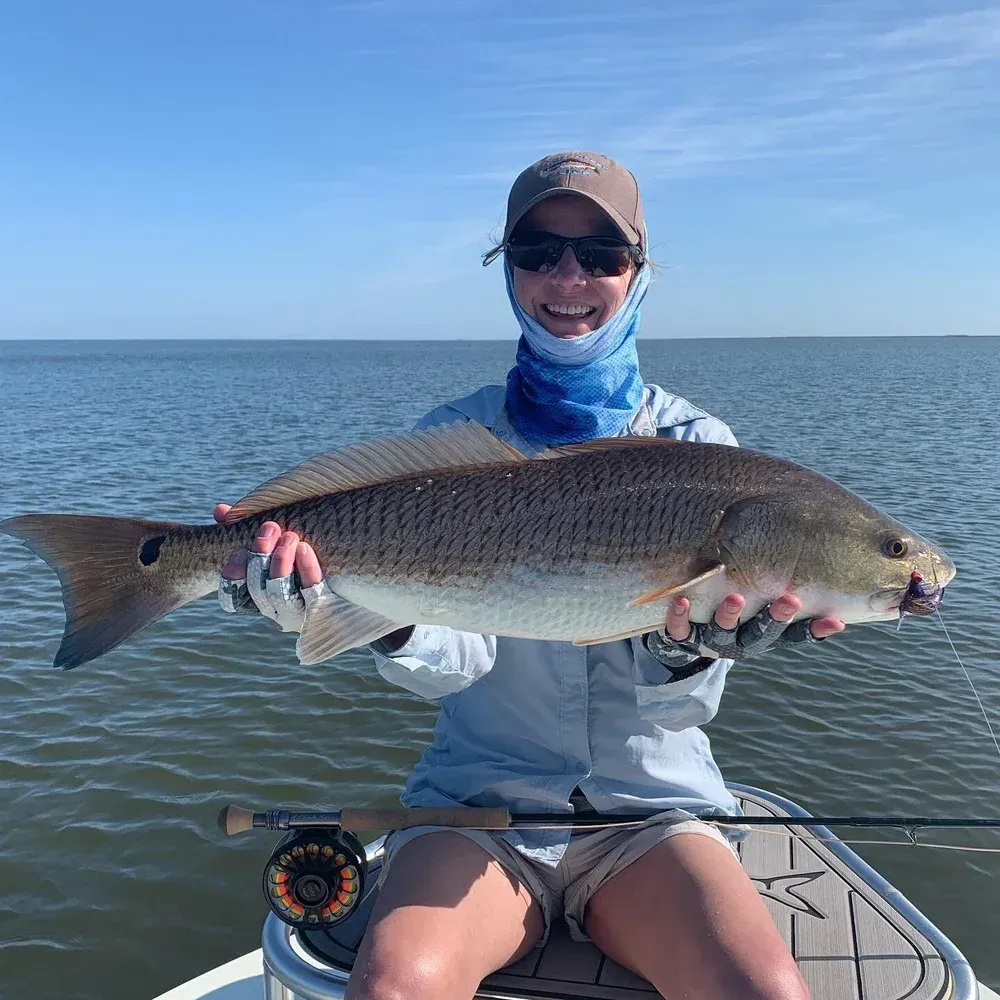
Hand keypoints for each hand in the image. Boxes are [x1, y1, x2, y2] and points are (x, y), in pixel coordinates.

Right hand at [215, 505, 322, 630]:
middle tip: (270, 527)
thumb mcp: (274, 538)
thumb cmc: (302, 552)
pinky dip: (306, 568)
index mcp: (257, 595)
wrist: (353, 573)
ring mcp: (299, 610)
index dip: (232, 577)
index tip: (236, 554)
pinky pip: (311, 590)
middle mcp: (274, 608)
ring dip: (281, 563)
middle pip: (258, 588)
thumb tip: (219, 511)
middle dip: (260, 555)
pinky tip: (305, 548)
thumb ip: (245, 526)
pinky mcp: (323, 606)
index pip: (233, 594)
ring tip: (289, 536)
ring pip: (281, 593)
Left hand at [647, 593, 844, 665]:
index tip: (835, 620)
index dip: (813, 631)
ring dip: (729, 615)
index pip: (794, 636)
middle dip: (775, 618)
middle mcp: (741, 641)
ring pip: (722, 630)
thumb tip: (832, 579)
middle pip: (761, 633)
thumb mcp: (762, 613)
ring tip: (735, 597)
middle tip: (788, 600)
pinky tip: (683, 600)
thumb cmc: (735, 617)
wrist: (687, 642)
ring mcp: (712, 640)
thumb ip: (789, 600)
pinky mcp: (683, 637)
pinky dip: (681, 616)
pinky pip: (681, 630)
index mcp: (764, 636)